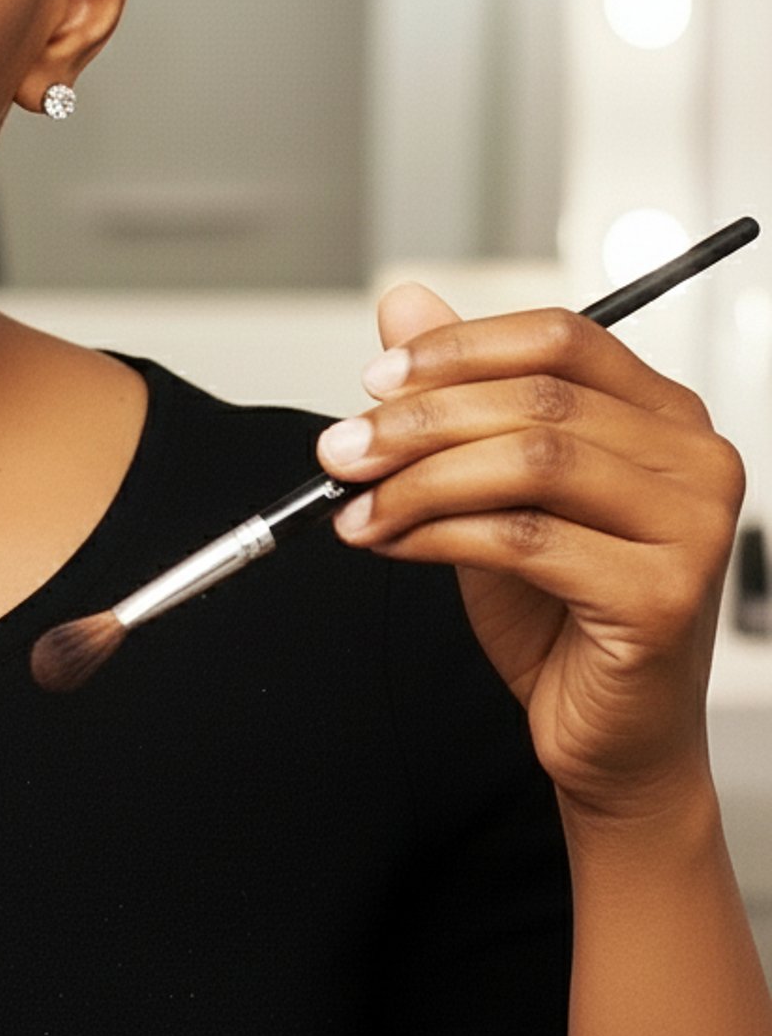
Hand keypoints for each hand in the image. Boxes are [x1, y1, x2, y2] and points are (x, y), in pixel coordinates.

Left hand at [314, 282, 746, 821]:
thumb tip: (404, 303)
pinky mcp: (662, 594)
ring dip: (417, 480)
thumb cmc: (558, 611)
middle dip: (416, 421)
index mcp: (663, 415)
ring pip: (530, 461)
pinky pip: (524, 538)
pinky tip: (392, 542)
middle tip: (340, 450)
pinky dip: (437, 534)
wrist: (605, 732)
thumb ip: (456, 396)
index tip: (374, 380)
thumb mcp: (489, 485)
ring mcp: (692, 527)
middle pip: (537, 398)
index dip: (458, 349)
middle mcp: (695, 459)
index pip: (560, 339)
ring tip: (355, 506)